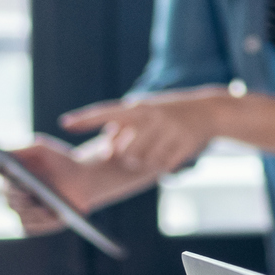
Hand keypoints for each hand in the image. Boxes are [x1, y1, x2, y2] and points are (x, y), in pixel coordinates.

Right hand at [0, 137, 83, 233]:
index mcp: (9, 172)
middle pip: (6, 194)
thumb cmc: (62, 161)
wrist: (85, 179)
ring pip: (18, 211)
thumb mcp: (43, 149)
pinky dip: (38, 221)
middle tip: (26, 191)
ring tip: (40, 204)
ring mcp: (20, 210)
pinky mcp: (32, 225)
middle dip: (17, 193)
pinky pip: (29, 226)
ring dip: (29, 208)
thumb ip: (23, 148)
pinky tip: (49, 215)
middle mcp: (10, 192)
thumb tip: (3, 153)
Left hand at [60, 86, 230, 175]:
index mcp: (139, 107)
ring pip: (144, 162)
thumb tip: (106, 151)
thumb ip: (124, 126)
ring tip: (155, 152)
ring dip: (146, 164)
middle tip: (135, 153)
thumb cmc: (169, 113)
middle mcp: (152, 117)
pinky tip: (170, 154)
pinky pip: (164, 167)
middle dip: (127, 158)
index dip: (85, 118)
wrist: (209, 111)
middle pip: (125, 152)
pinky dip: (163, 166)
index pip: (106, 112)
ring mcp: (170, 131)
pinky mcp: (185, 144)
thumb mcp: (146, 111)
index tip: (65, 123)